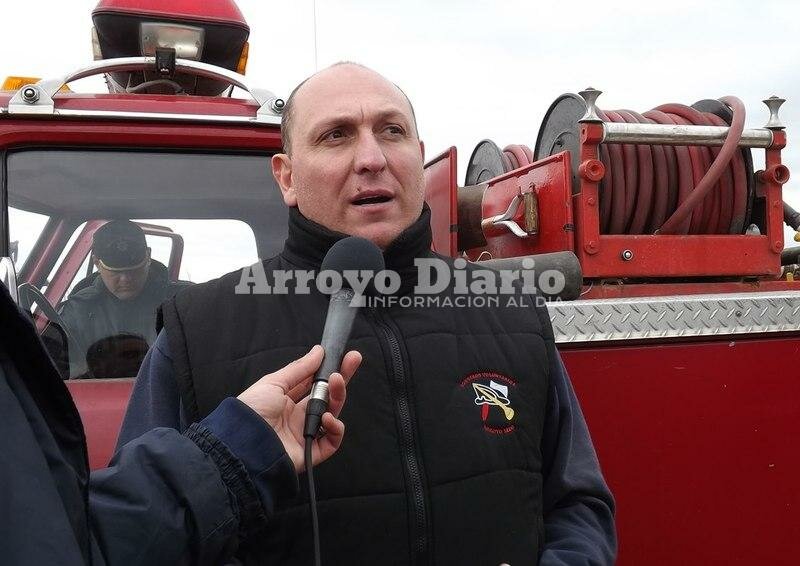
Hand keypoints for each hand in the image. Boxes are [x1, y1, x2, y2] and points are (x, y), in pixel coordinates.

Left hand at [237, 345, 361, 472]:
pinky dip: (335, 428)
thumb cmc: (252, 411)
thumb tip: (318, 351)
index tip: (342, 356)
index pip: (314, 384)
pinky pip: (332, 441)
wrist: (243, 443)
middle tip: (354, 360)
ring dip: (338, 396)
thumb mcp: (273, 383)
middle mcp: (297, 416)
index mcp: (287, 400)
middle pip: (327, 397)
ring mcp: (305, 433)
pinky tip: (328, 418)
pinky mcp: (311, 451)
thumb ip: (299, 369)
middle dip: (341, 378)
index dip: (328, 370)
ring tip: (337, 382)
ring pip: (332, 414)